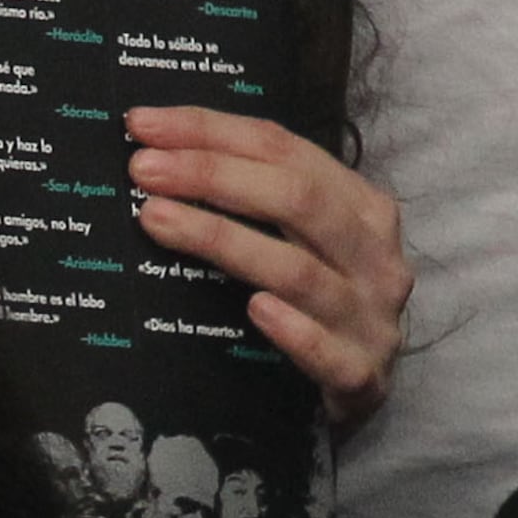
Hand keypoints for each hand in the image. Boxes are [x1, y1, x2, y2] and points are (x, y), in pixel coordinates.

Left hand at [127, 107, 410, 429]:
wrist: (360, 391)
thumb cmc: (317, 305)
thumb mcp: (298, 241)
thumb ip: (252, 201)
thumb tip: (159, 157)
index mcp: (360, 207)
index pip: (284, 150)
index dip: (212, 131)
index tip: (142, 126)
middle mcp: (376, 255)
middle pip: (297, 200)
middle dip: (213, 175)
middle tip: (142, 171)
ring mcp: (373, 318)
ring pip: (299, 271)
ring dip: (225, 241)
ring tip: (158, 221)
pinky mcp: (363, 377)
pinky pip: (327, 352)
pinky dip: (292, 329)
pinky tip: (254, 309)